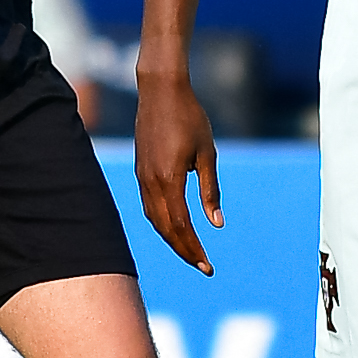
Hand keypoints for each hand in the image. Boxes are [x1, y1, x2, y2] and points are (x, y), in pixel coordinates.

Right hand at [131, 69, 223, 273]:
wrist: (160, 91)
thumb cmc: (190, 117)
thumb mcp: (207, 153)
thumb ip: (210, 190)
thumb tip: (216, 224)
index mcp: (169, 179)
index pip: (181, 226)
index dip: (194, 248)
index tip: (208, 266)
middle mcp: (151, 183)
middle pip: (165, 229)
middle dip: (184, 250)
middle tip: (202, 266)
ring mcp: (142, 177)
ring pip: (154, 220)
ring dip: (171, 239)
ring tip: (190, 252)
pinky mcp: (141, 171)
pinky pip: (148, 206)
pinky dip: (161, 223)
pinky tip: (173, 228)